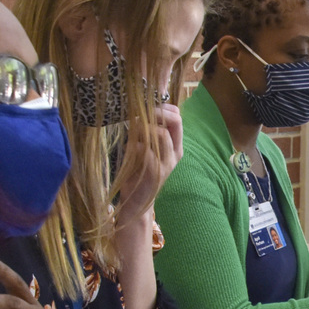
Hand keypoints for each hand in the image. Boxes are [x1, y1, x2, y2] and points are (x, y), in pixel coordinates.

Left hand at [114, 102, 183, 228]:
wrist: (136, 200)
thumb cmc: (138, 171)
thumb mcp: (144, 147)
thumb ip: (146, 131)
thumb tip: (140, 108)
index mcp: (175, 146)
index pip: (178, 117)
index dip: (164, 107)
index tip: (148, 107)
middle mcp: (174, 154)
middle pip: (175, 122)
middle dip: (156, 112)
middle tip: (140, 115)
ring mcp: (167, 163)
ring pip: (161, 134)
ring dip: (144, 128)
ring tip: (133, 133)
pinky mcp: (155, 173)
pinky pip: (147, 151)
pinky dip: (136, 145)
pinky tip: (130, 148)